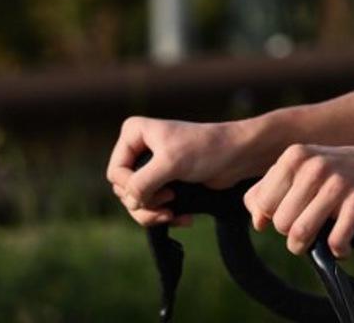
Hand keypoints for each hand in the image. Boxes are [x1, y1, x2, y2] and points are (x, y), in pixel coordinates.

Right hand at [106, 116, 251, 225]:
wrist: (238, 155)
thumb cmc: (206, 149)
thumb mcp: (170, 163)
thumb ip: (143, 182)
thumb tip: (129, 203)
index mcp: (134, 134)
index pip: (116, 173)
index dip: (132, 188)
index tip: (158, 190)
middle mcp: (140, 148)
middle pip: (124, 191)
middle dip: (144, 203)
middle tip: (168, 203)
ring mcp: (152, 167)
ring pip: (137, 202)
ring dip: (153, 214)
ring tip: (173, 215)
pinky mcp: (166, 182)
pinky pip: (153, 206)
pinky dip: (165, 216)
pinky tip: (184, 218)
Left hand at [244, 141, 353, 257]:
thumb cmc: (334, 170)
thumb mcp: (300, 167)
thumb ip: (268, 189)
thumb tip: (257, 223)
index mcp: (294, 156)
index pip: (263, 204)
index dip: (274, 215)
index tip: (292, 212)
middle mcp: (314, 166)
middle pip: (281, 223)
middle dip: (292, 231)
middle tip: (309, 224)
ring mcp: (337, 183)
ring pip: (300, 234)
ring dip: (308, 246)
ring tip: (319, 240)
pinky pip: (336, 241)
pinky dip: (339, 250)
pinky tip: (343, 244)